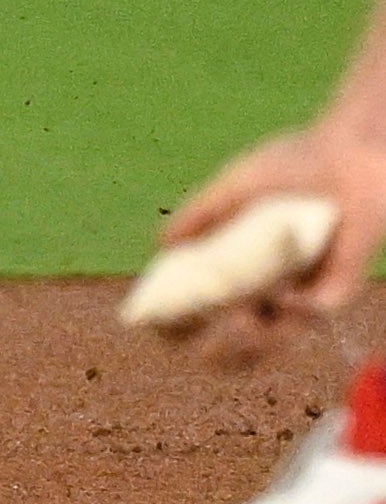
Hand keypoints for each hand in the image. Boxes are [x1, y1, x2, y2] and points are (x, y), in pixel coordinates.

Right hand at [155, 124, 385, 363]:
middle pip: (232, 347)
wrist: (349, 152)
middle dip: (215, 351)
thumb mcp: (236, 185)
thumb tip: (161, 244)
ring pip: (274, 341)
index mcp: (229, 268)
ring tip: (242, 322)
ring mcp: (300, 292)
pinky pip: (317, 311)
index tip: (155, 318)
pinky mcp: (338, 285)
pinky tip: (283, 296)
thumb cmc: (294, 165)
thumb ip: (201, 213)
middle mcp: (263, 289)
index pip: (191, 314)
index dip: (170, 325)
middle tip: (206, 335)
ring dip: (253, 343)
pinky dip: (297, 309)